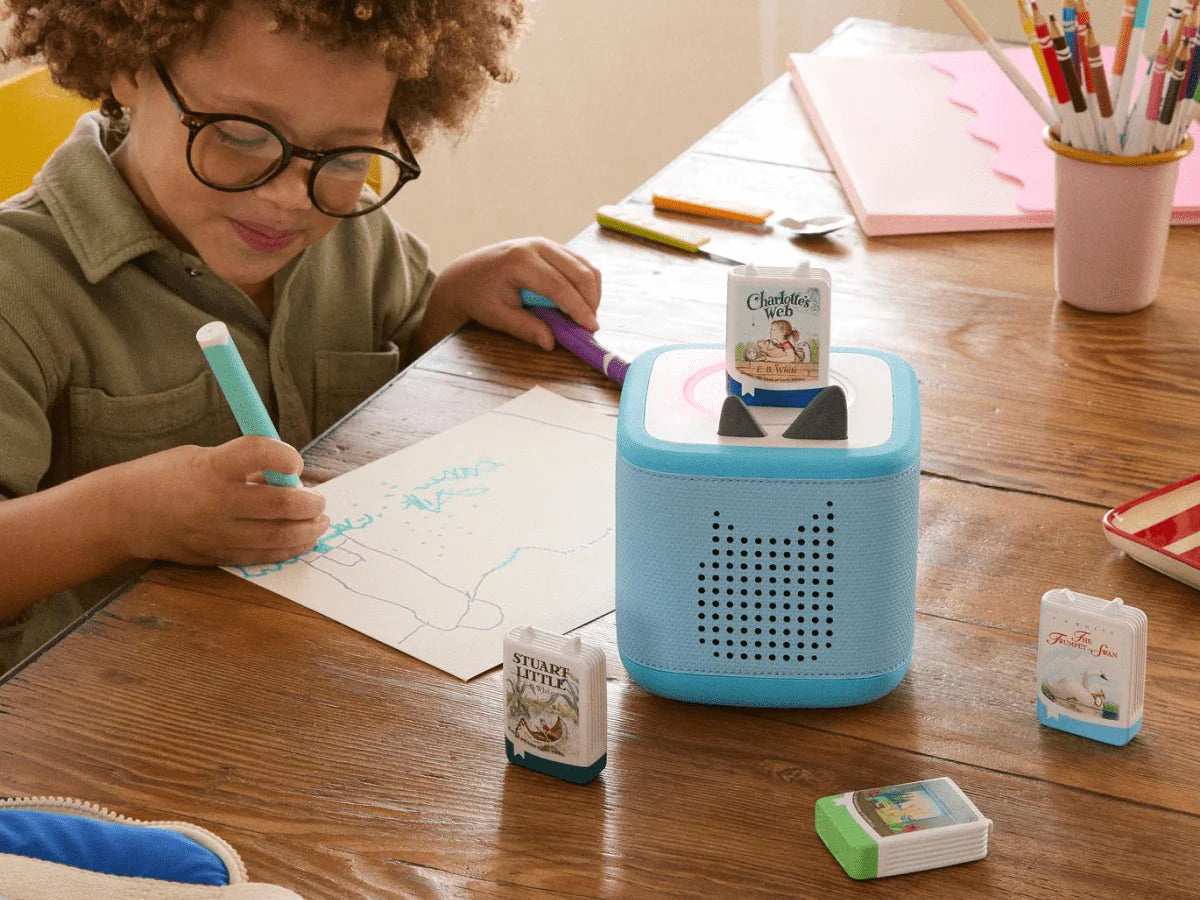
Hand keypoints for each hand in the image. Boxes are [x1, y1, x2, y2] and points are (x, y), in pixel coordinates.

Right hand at [111, 436, 327, 566]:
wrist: (121, 515)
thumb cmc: (165, 477)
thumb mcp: (202, 457)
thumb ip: (243, 466)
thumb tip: (286, 476)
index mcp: (210, 466)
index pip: (260, 453)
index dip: (286, 456)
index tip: (296, 461)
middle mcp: (214, 501)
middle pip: (278, 503)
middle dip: (309, 503)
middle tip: (320, 500)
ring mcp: (215, 533)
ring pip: (275, 535)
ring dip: (306, 530)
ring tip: (319, 523)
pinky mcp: (214, 555)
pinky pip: (260, 555)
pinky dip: (286, 549)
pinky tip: (301, 541)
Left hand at [421, 237, 601, 351]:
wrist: (465, 275)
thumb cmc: (478, 296)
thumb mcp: (498, 316)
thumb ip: (525, 328)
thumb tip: (551, 343)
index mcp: (520, 261)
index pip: (559, 285)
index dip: (578, 308)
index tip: (590, 328)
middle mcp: (537, 246)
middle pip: (579, 271)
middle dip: (591, 301)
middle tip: (590, 326)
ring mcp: (545, 243)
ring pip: (584, 265)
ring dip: (591, 292)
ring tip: (584, 316)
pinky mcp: (551, 247)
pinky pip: (579, 263)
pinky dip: (585, 284)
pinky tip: (579, 303)